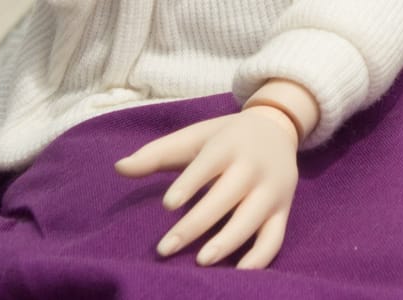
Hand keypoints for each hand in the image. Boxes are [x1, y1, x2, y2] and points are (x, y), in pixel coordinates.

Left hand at [116, 105, 299, 269]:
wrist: (277, 128)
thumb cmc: (224, 138)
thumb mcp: (194, 138)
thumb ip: (156, 154)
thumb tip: (118, 168)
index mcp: (229, 144)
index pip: (210, 163)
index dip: (190, 183)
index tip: (167, 205)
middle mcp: (254, 166)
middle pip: (226, 196)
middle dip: (196, 224)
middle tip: (165, 249)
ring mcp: (272, 189)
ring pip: (251, 219)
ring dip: (227, 241)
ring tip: (200, 261)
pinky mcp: (283, 210)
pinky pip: (275, 238)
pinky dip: (260, 258)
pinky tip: (237, 273)